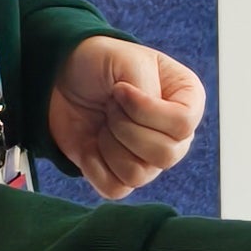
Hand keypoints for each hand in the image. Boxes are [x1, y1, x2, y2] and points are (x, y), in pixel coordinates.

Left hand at [48, 35, 203, 198]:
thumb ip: (145, 88)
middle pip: (165, 155)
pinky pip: (116, 189)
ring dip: (110, 146)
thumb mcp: (126, 60)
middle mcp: (175, 135)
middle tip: (110, 105)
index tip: (120, 89)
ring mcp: (149, 159)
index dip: (146, 111)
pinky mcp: (121, 175)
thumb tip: (141, 122)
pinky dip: (95, 167)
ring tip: (102, 122)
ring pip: (139, 175)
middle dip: (125, 128)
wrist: (63, 77)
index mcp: (187, 101)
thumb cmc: (102, 63)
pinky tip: (90, 144)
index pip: (183, 124)